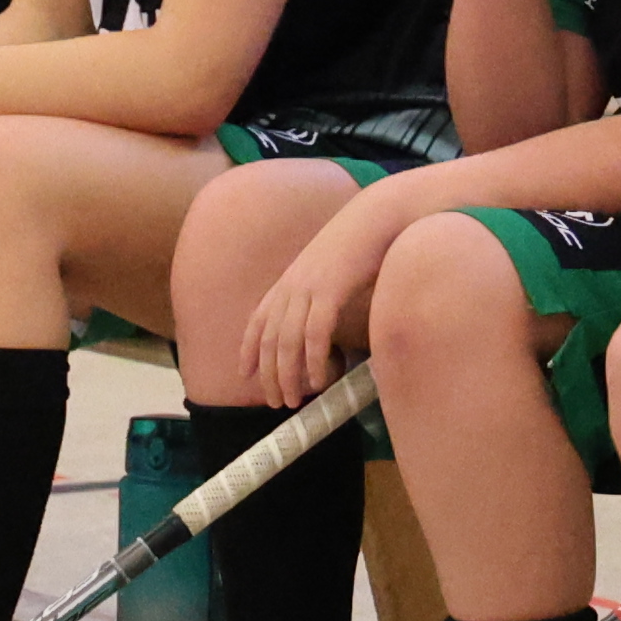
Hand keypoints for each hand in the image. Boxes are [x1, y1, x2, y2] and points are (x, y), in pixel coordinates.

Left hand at [232, 191, 408, 406]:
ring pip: (287, 341)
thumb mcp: (327, 270)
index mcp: (288, 281)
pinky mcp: (330, 291)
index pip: (257, 320)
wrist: (377, 218)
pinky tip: (319, 380)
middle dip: (268, 374)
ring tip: (293, 400)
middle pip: (269, 338)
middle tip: (275, 402)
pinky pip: (315, 334)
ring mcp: (308, 288)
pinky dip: (314, 360)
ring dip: (288, 375)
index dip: (248, 350)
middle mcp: (291, 286)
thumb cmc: (359, 245)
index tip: (244, 375)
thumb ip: (316, 295)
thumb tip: (318, 325)